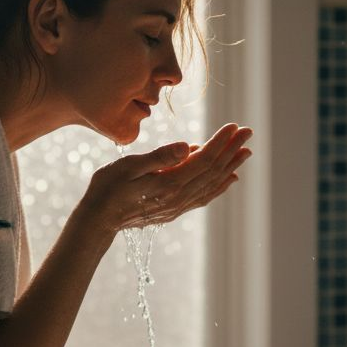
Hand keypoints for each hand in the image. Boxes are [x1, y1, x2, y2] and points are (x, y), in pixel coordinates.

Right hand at [80, 123, 252, 233]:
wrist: (98, 220)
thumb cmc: (107, 188)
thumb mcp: (128, 166)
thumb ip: (160, 157)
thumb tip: (188, 146)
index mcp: (169, 184)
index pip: (204, 159)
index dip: (221, 142)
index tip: (234, 126)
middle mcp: (179, 197)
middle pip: (213, 171)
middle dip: (231, 150)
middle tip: (248, 132)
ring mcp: (178, 206)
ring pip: (211, 184)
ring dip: (230, 166)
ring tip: (245, 151)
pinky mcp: (174, 210)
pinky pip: (204, 197)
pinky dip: (220, 186)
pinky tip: (230, 178)